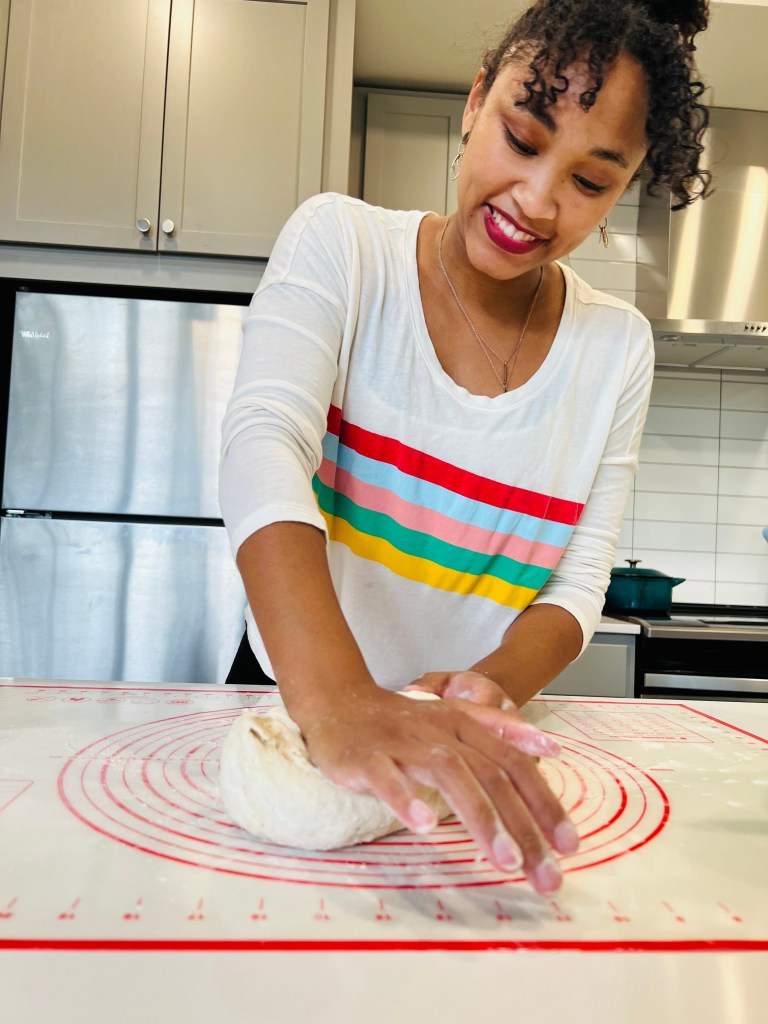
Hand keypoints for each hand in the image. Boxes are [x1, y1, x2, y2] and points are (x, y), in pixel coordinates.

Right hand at [297, 683, 578, 895]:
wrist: (340, 702)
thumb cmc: (403, 721)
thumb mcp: (456, 718)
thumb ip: (502, 731)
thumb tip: (552, 748)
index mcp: (465, 726)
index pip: (514, 764)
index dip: (544, 802)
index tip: (569, 846)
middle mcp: (440, 732)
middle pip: (491, 775)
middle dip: (523, 826)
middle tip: (546, 874)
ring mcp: (403, 744)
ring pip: (449, 776)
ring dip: (481, 818)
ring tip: (505, 861)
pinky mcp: (367, 758)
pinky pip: (387, 779)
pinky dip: (406, 800)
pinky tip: (424, 827)